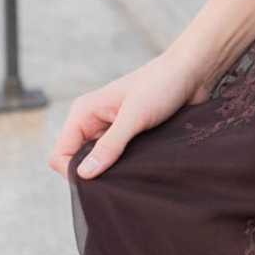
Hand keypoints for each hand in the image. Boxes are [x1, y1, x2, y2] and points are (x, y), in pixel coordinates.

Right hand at [46, 49, 213, 180]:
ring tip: (134, 173)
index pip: (60, 154)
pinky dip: (127, 168)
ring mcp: (113, 131)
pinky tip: (142, 169)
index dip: (73, 172)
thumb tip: (84, 174)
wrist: (193, 73)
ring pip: (100, 163)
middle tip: (120, 180)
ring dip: (113, 172)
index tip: (99, 181)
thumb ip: (110, 145)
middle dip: (94, 175)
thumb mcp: (134, 116)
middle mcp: (94, 123)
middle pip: (79, 162)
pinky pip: (120, 160)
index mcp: (84, 113)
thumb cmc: (162, 84)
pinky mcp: (131, 137)